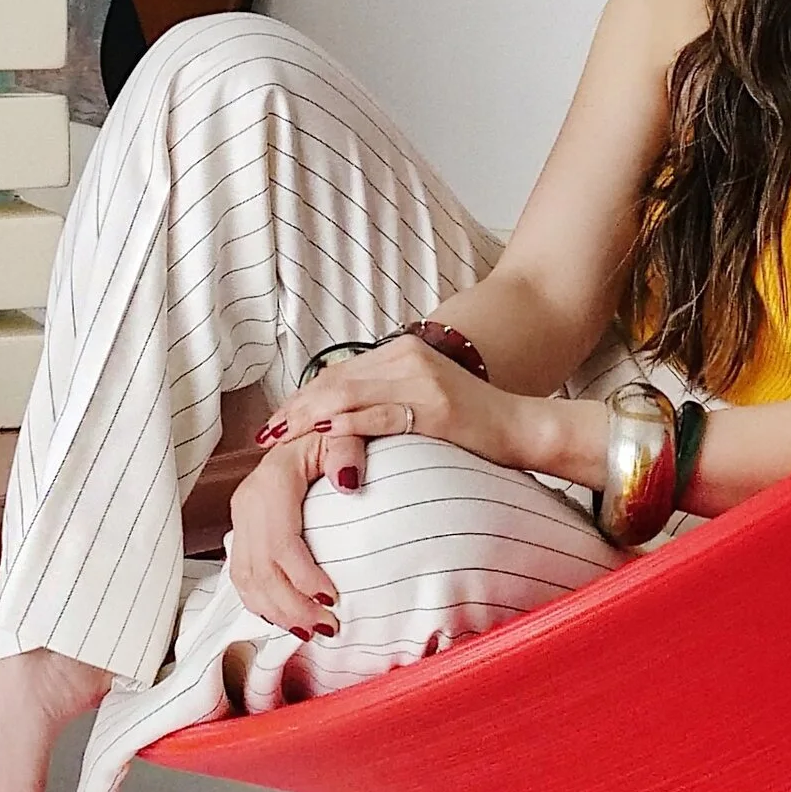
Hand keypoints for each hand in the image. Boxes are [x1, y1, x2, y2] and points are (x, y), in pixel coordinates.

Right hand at [225, 440, 340, 638]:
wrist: (307, 429)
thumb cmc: (330, 436)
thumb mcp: (344, 434)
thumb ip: (347, 454)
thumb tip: (348, 483)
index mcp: (271, 481)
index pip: (282, 543)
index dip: (304, 578)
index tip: (334, 600)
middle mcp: (248, 501)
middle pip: (261, 570)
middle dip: (292, 607)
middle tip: (327, 628)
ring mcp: (241, 517)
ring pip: (246, 579)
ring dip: (276, 611)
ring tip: (310, 631)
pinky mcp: (242, 530)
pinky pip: (241, 576)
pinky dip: (260, 604)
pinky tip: (283, 618)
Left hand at [257, 331, 503, 489]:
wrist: (522, 427)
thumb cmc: (473, 424)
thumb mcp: (423, 400)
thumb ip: (386, 399)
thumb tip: (342, 420)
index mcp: (402, 353)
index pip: (339, 373)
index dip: (303, 397)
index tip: (276, 421)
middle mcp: (407, 358)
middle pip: (337, 381)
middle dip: (297, 408)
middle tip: (268, 434)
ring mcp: (421, 379)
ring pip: (350, 394)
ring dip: (310, 417)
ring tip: (283, 438)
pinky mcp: (435, 407)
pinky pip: (380, 415)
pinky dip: (348, 425)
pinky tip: (324, 436)